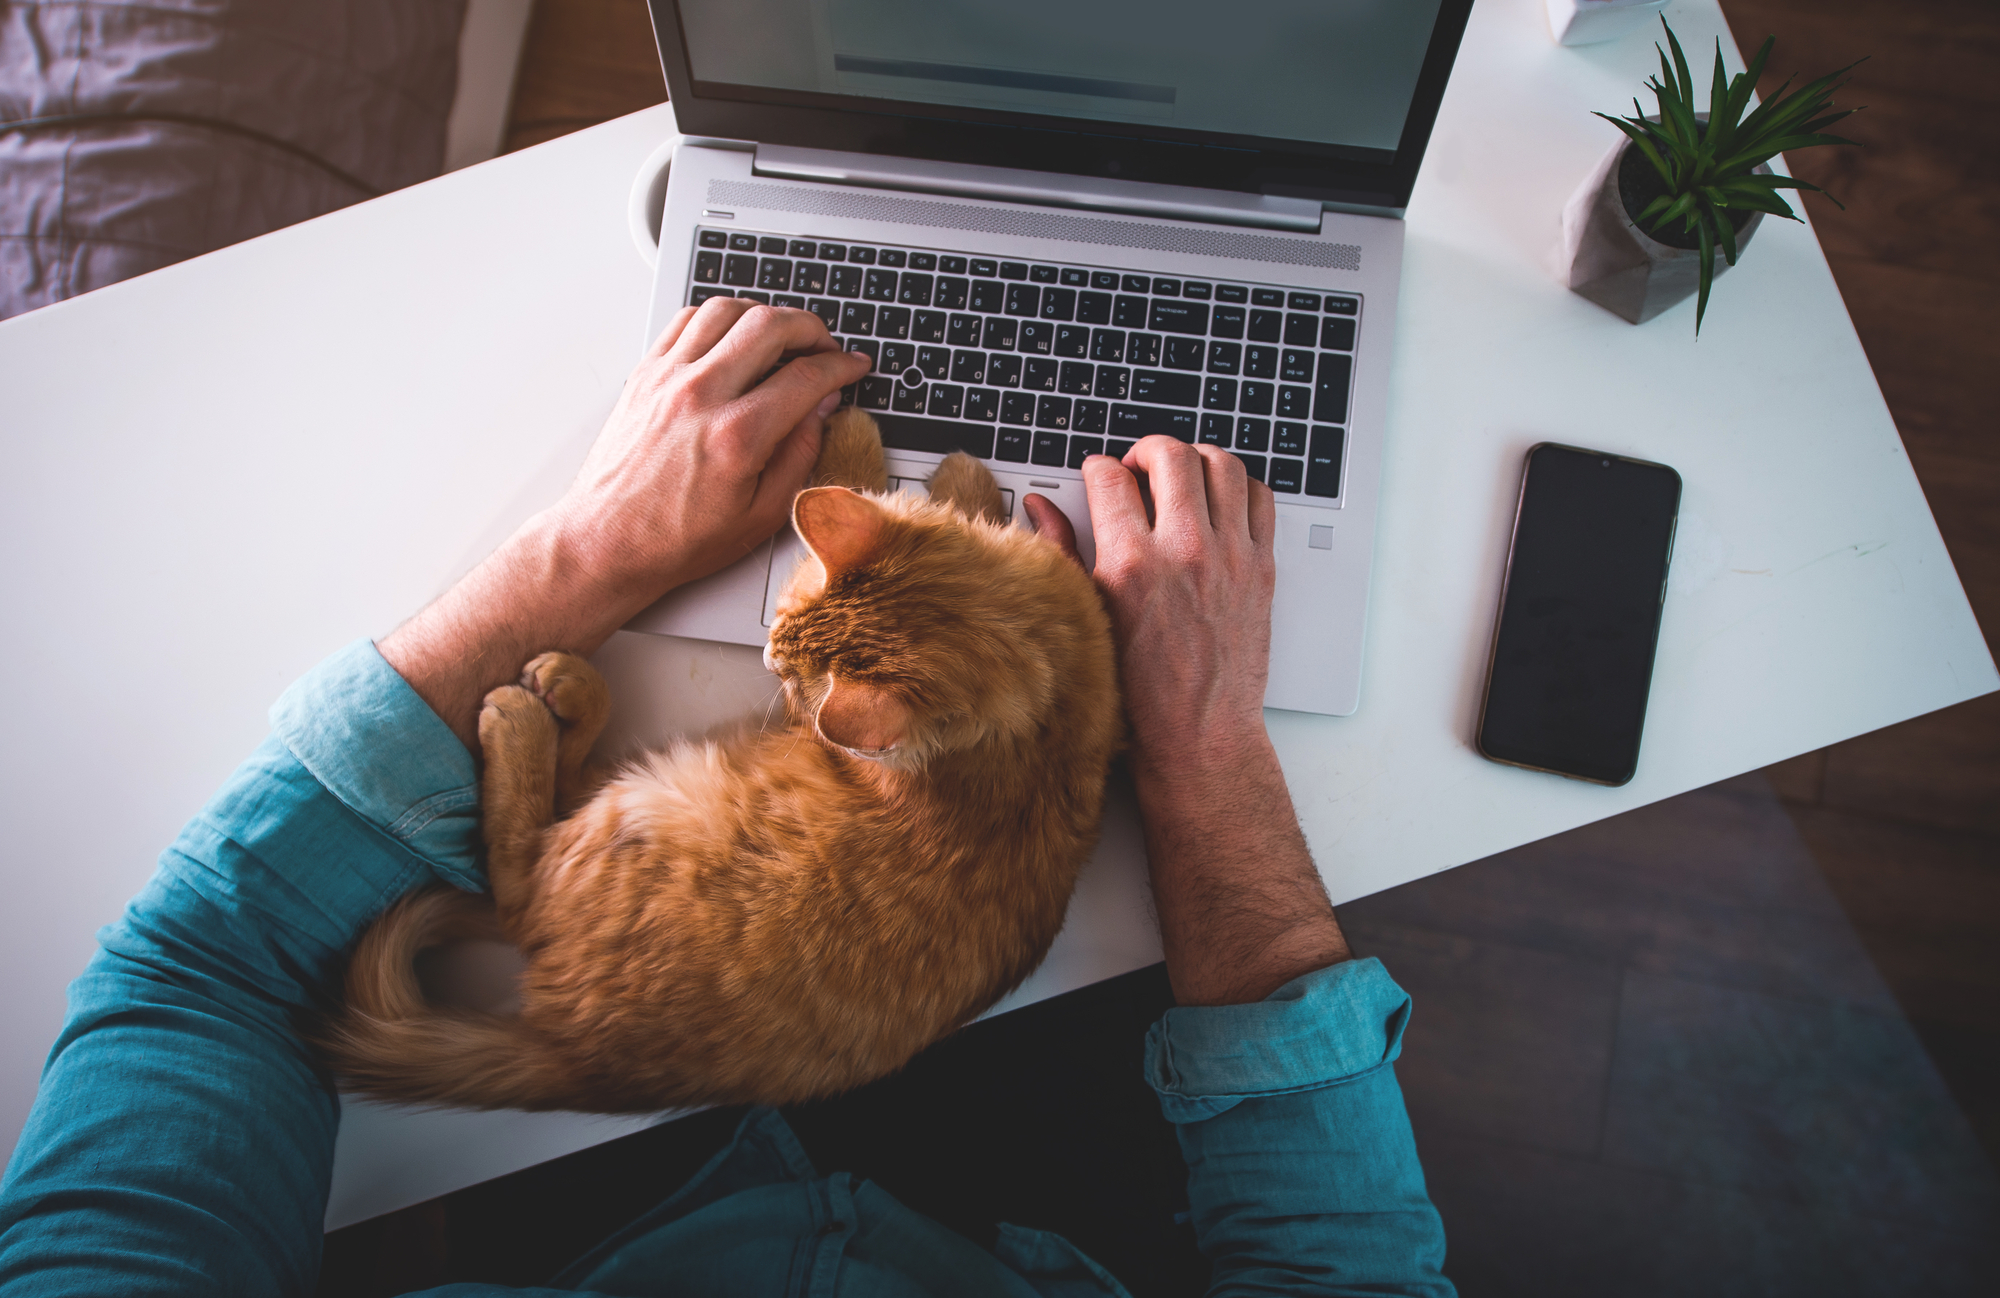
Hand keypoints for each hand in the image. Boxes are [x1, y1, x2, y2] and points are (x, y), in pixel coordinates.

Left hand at [550, 298, 872, 600]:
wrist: (608, 542)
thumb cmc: (678, 539)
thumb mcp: (761, 516)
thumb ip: (800, 455)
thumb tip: (822, 409)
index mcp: (738, 436)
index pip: (806, 376)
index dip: (841, 366)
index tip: (853, 367)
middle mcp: (702, 396)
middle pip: (770, 324)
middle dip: (811, 329)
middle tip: (824, 347)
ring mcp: (668, 380)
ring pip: (727, 309)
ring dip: (764, 315)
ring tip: (781, 338)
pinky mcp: (645, 375)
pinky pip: (686, 319)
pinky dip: (719, 318)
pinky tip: (733, 338)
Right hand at [1030, 439, 1341, 1005]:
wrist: (1199, 736)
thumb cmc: (1138, 694)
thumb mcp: (1085, 620)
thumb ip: (1060, 554)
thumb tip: (1040, 508)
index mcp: (1130, 565)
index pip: (1109, 476)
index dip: (1096, 471)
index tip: (1097, 480)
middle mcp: (1184, 552)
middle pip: (1169, 455)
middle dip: (1146, 451)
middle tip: (1137, 468)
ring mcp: (1229, 556)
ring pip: (1221, 464)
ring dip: (1196, 459)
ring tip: (1180, 477)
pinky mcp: (1260, 568)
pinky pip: (1260, 497)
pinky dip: (1240, 487)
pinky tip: (1219, 501)